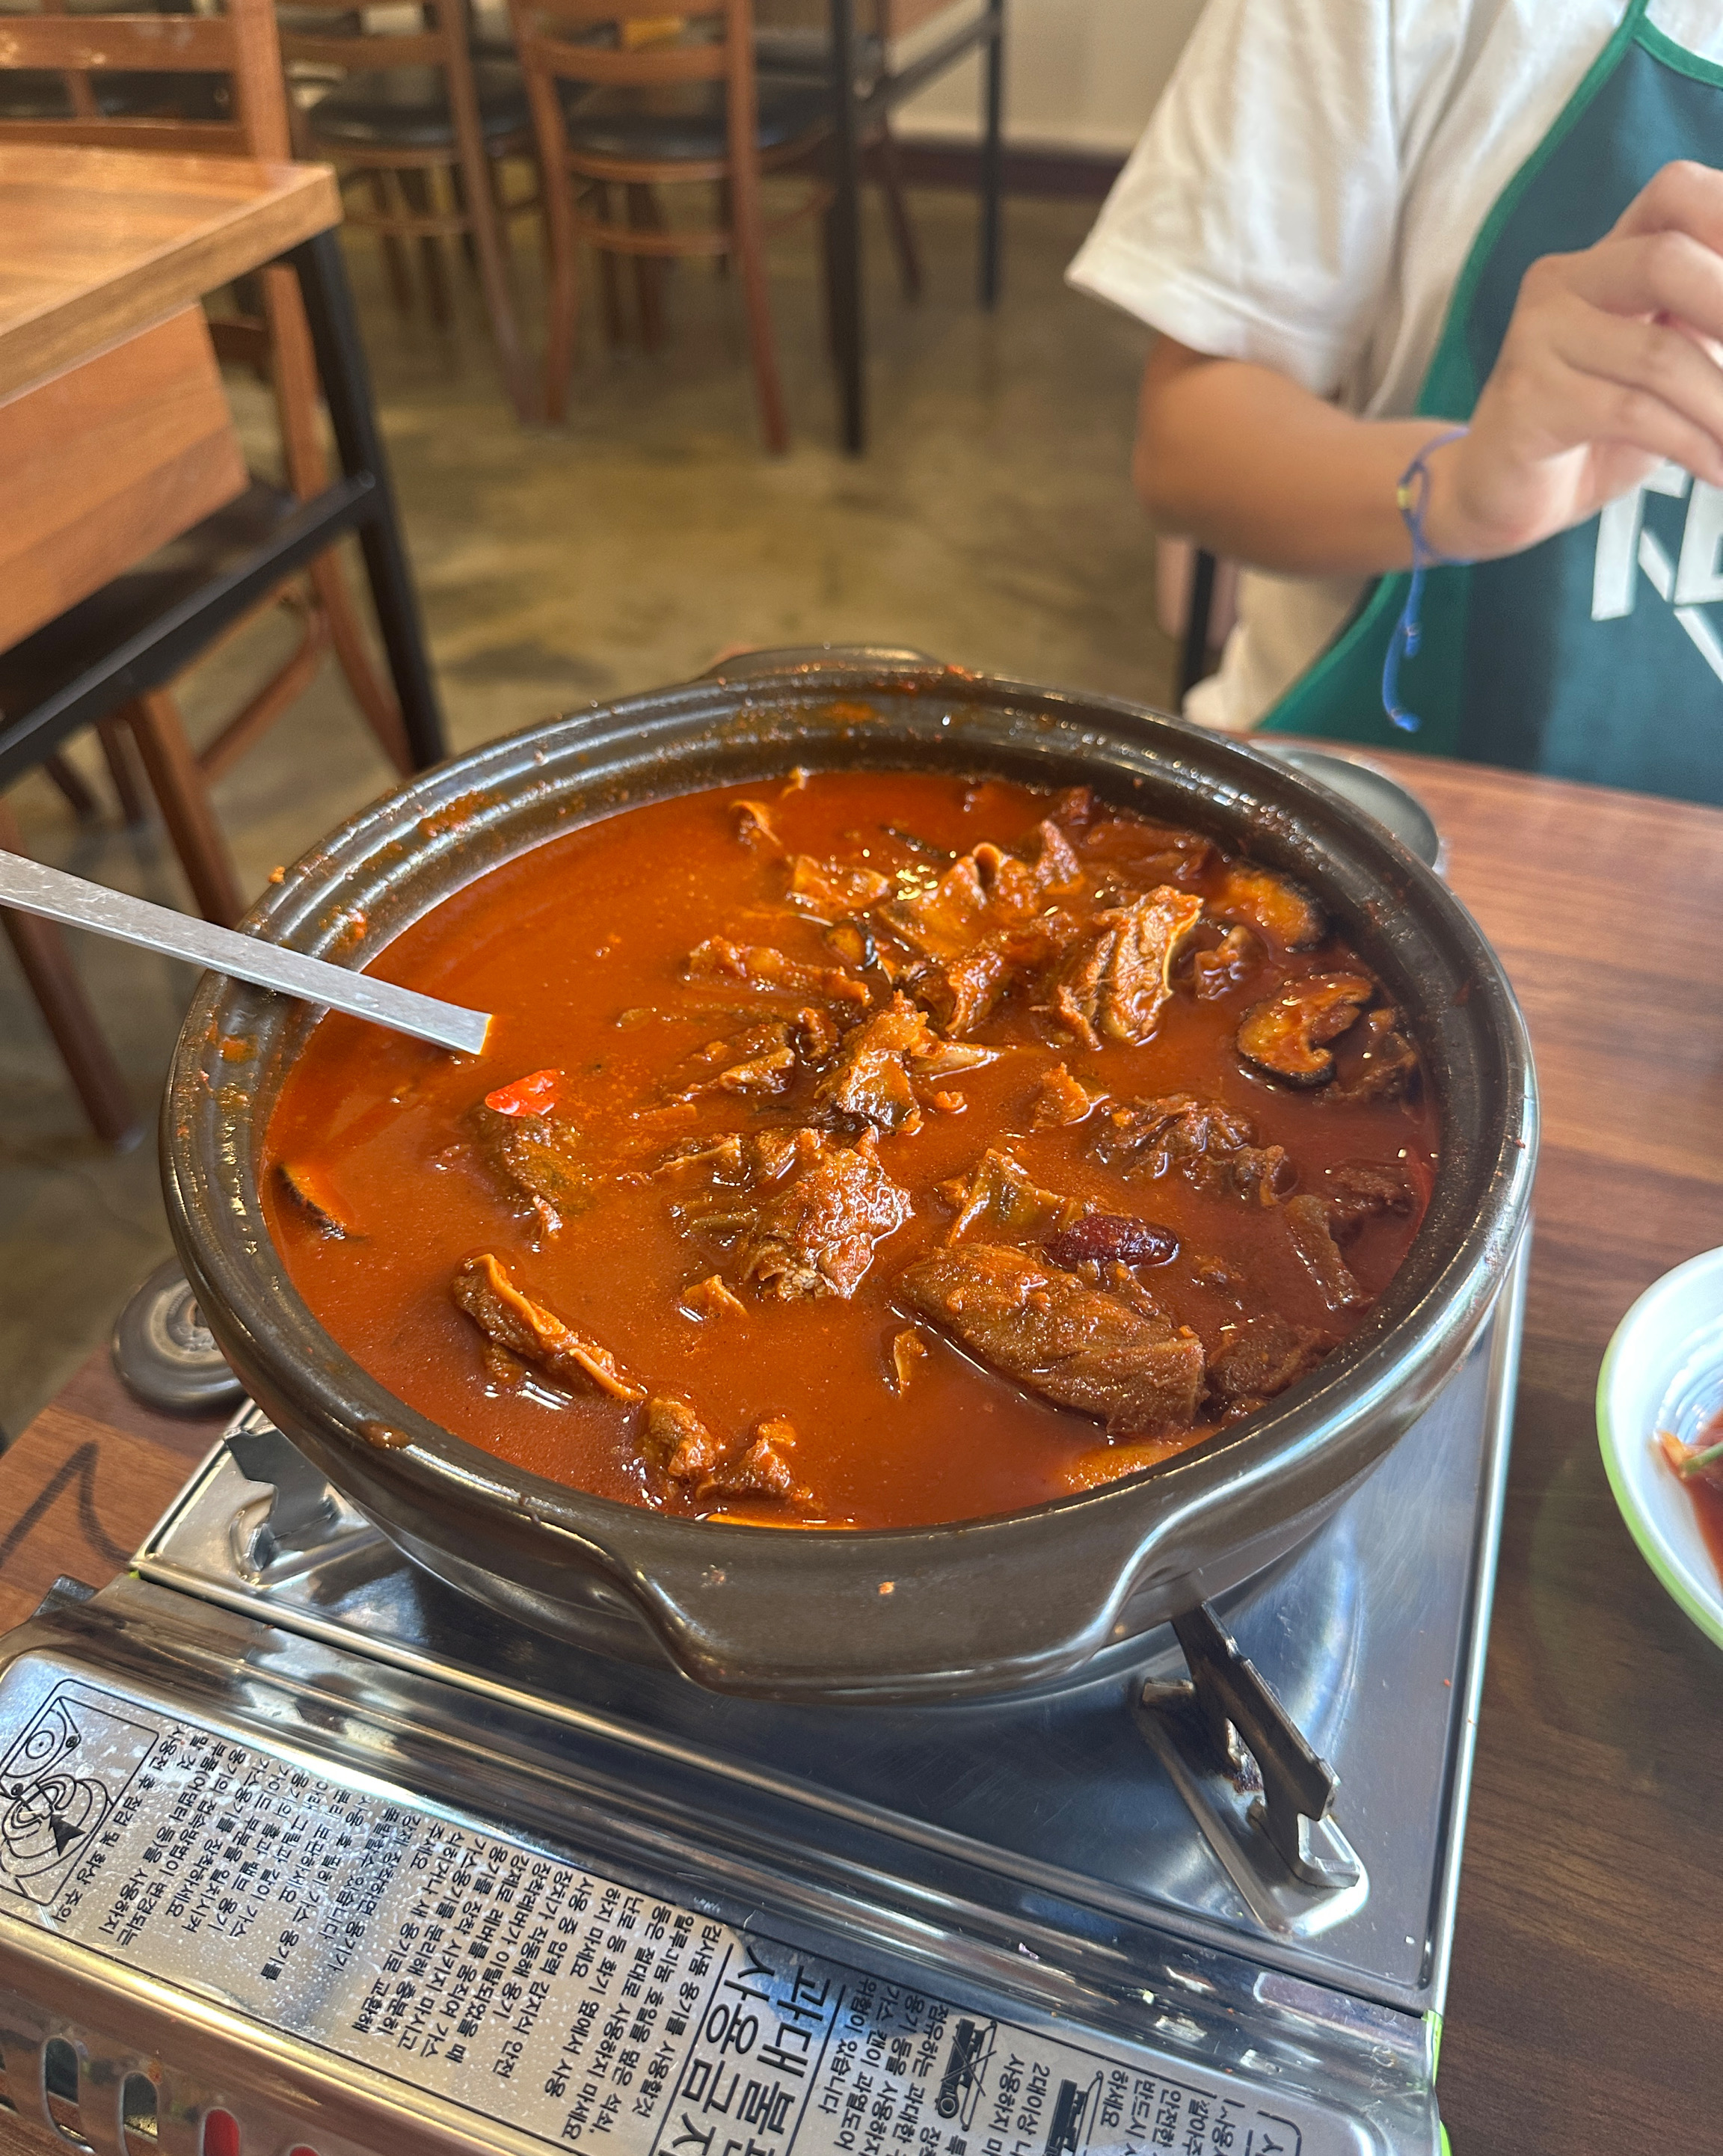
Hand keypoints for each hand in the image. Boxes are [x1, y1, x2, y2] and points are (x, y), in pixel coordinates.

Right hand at [1424, 159, 1722, 561]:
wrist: (1505, 495)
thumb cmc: (1598, 425)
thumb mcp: (1669, 360)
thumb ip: (1709, 321)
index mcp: (1605, 256)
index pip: (1675, 193)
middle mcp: (1562, 282)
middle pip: (1665, 260)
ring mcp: (1535, 338)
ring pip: (1657, 356)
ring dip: (1722, 409)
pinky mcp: (1525, 401)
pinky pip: (1630, 414)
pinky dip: (1693, 447)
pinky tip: (1719, 470)